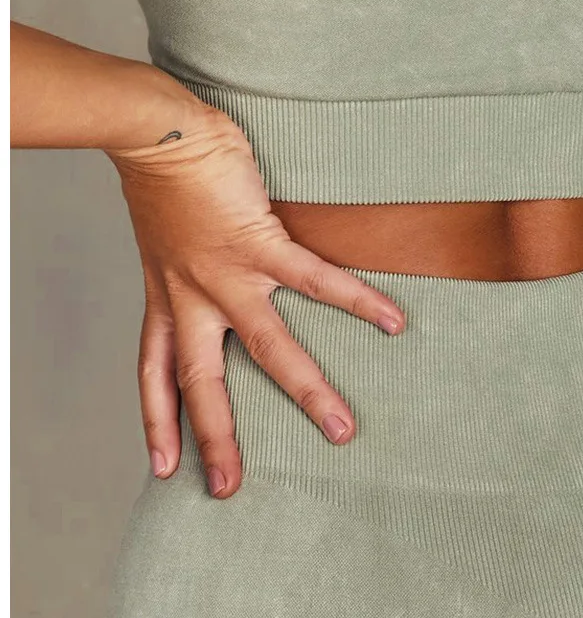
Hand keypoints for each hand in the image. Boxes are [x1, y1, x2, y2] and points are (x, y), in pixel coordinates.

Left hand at [105, 107, 407, 497]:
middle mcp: (191, 299)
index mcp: (166, 303)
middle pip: (202, 383)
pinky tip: (393, 322)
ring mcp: (227, 276)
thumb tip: (213, 292)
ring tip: (342, 430)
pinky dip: (357, 301)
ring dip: (306, 391)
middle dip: (216, 438)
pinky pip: (315, 280)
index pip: (153, 376)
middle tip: (229, 489)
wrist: (158, 128)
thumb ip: (185, 280)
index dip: (156, 424)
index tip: (163, 469)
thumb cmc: (164, 180)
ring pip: (266, 347)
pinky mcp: (260, 243)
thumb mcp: (162, 247)